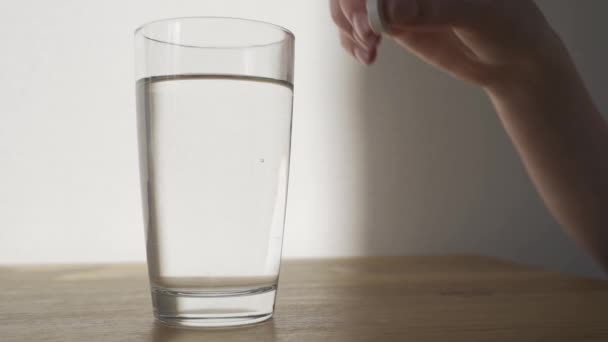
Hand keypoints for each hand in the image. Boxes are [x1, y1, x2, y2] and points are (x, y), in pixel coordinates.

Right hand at [330, 0, 564, 87]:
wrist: (511, 60)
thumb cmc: (509, 25)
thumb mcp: (478, 14)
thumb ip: (434, 10)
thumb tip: (391, 8)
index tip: (368, 12)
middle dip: (352, 6)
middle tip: (367, 34)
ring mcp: (399, 0)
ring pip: (351, 3)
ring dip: (349, 24)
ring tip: (368, 49)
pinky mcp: (394, 23)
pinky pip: (358, 26)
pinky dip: (352, 40)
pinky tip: (366, 55)